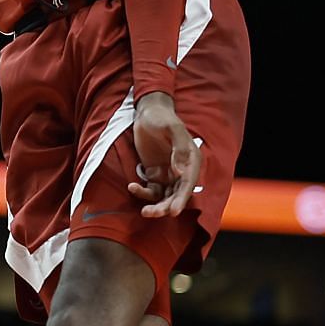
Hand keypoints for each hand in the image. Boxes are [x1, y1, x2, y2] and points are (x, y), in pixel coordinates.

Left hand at [127, 93, 202, 217]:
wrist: (147, 112)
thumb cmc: (161, 118)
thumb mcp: (171, 128)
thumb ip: (178, 147)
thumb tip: (180, 171)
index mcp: (191, 161)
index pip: (188, 184)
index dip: (181, 199)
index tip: (173, 211)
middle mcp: (182, 171)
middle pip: (176, 195)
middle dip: (167, 207)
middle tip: (151, 213)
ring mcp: (168, 174)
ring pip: (165, 197)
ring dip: (156, 206)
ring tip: (144, 211)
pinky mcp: (155, 174)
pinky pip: (151, 190)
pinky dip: (143, 193)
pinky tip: (132, 187)